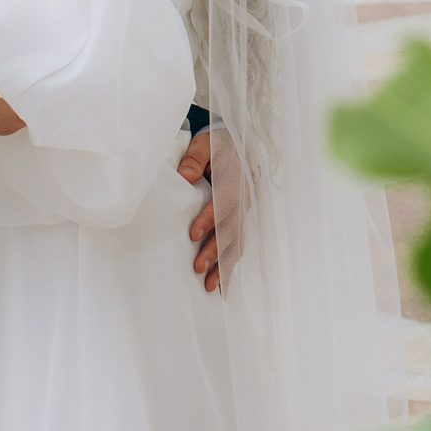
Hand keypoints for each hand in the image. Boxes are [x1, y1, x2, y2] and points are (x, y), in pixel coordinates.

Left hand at [180, 127, 243, 294]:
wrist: (237, 147)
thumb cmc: (216, 146)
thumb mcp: (204, 144)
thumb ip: (195, 158)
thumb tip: (186, 176)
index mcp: (234, 178)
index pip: (223, 201)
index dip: (209, 218)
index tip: (193, 234)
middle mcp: (243, 198)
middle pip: (231, 227)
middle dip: (215, 249)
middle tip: (197, 267)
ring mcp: (243, 212)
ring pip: (236, 241)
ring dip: (224, 264)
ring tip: (209, 285)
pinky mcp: (240, 222)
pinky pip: (237, 247)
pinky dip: (230, 267)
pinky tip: (222, 287)